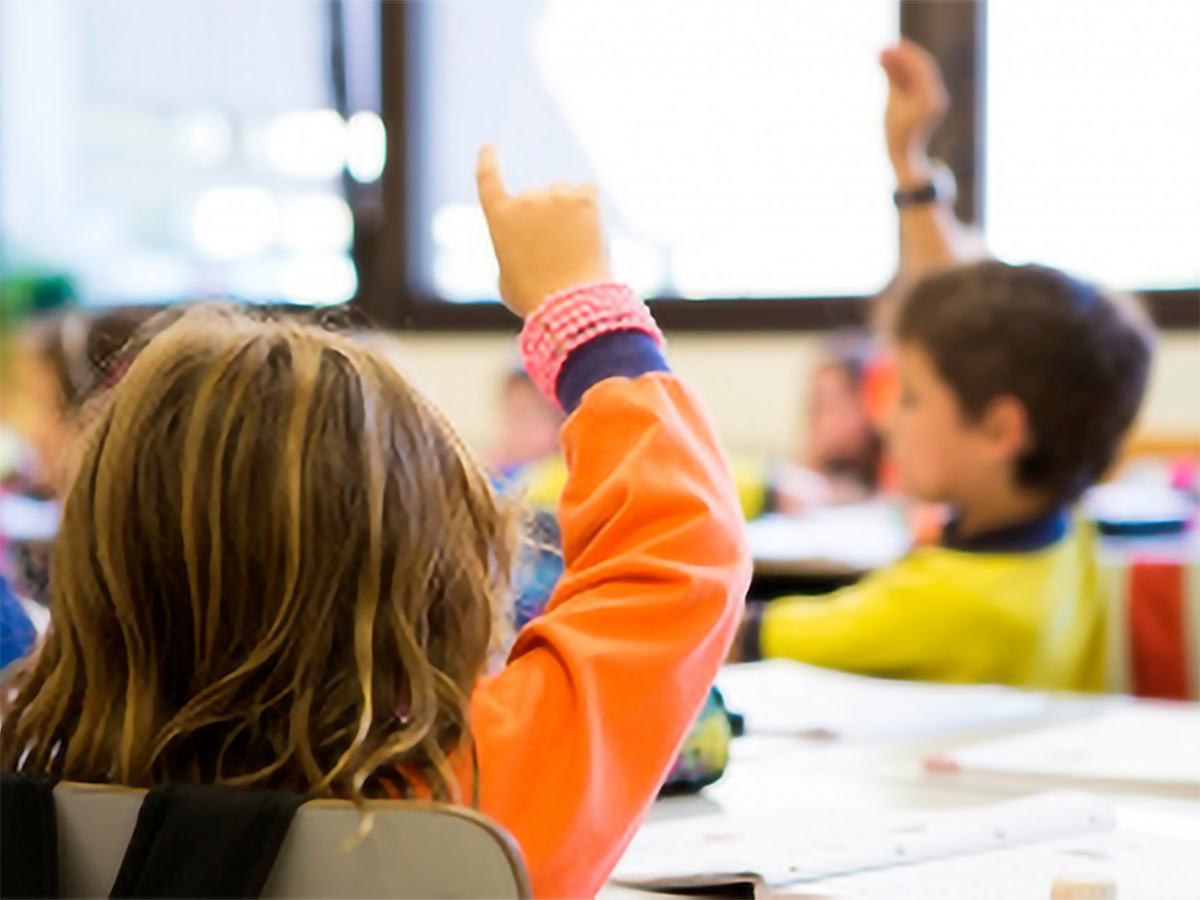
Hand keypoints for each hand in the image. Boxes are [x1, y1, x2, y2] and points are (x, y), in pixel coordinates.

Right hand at [476, 145, 611, 317]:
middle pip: (536, 197)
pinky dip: (591, 206)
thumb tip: (526, 244)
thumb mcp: (507, 279)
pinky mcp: (584, 198)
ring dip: (569, 213)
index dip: (488, 161)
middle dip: (546, 219)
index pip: (488, 178)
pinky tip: (592, 229)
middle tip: (556, 253)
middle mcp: (525, 199)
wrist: (569, 303)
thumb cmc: (535, 298)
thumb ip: (512, 252)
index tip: (489, 147)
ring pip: (564, 194)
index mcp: (499, 217)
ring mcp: (555, 196)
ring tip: (575, 249)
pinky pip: (589, 191)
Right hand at [880, 40, 949, 186]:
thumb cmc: (897, 134)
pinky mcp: (929, 102)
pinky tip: (892, 68)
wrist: (906, 157)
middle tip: (886, 47)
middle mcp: (937, 96)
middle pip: (922, 68)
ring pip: (919, 74)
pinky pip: (918, 82)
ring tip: (885, 56)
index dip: (905, 54)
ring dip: (903, 64)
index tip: (890, 46)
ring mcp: (935, 99)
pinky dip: (905, 75)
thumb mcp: (891, 103)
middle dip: (904, 57)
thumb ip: (892, 77)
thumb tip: (885, 54)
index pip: (920, 68)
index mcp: (930, 98)